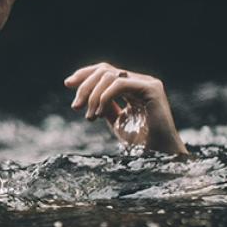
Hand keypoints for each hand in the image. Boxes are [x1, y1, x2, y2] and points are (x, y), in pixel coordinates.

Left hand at [64, 63, 187, 154]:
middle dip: (85, 86)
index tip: (67, 84)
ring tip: (90, 116)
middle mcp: (140, 81)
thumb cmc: (140, 143)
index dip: (85, 74)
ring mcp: (147, 84)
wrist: (159, 156)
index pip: (105, 71)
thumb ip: (105, 106)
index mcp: (132, 87)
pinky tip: (99, 113)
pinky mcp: (151, 89)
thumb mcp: (116, 121)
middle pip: (105, 70)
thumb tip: (84, 95)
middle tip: (75, 106)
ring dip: (93, 96)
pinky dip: (104, 97)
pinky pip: (120, 84)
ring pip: (110, 76)